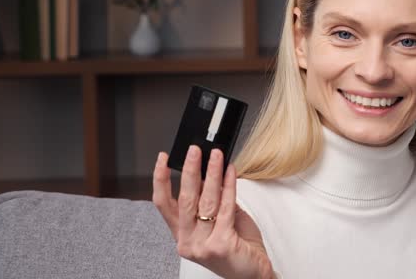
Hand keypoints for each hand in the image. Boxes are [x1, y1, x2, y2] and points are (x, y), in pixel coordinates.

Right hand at [152, 146, 274, 278]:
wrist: (254, 274)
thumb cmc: (239, 247)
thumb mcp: (220, 221)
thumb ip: (212, 201)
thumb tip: (207, 172)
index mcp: (183, 235)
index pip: (163, 204)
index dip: (160, 179)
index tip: (163, 158)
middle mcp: (188, 242)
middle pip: (184, 199)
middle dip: (189, 170)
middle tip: (194, 149)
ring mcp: (203, 245)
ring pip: (205, 201)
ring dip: (212, 173)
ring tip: (216, 155)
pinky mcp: (220, 245)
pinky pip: (225, 208)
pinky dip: (228, 186)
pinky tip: (230, 171)